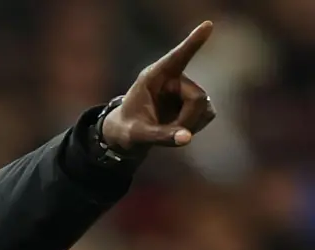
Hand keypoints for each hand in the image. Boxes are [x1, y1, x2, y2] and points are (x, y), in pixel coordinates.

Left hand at [101, 21, 217, 150]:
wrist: (128, 133)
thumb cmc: (127, 129)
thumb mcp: (137, 135)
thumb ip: (159, 136)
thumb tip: (187, 138)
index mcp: (153, 77)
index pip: (176, 58)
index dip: (193, 43)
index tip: (208, 25)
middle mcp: (172, 78)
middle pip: (197, 97)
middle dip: (187, 120)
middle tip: (169, 134)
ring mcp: (186, 88)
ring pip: (204, 107)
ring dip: (191, 124)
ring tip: (168, 130)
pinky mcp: (195, 100)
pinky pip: (207, 114)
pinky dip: (195, 127)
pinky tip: (178, 129)